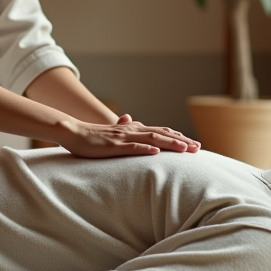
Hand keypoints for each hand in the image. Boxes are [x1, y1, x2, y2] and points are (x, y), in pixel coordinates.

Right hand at [53, 113, 199, 157]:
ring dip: (169, 144)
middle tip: (198, 148)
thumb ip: (124, 126)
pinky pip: (130, 147)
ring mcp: (122, 138)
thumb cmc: (92, 136)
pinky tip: (155, 153)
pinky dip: (144, 149)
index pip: (160, 132)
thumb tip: (131, 118)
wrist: (72, 132)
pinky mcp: (112, 146)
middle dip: (181, 141)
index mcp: (133, 129)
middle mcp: (131, 130)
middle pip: (161, 134)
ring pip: (150, 139)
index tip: (193, 144)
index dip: (178, 137)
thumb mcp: (112, 132)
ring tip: (185, 149)